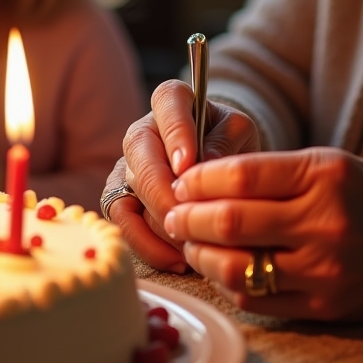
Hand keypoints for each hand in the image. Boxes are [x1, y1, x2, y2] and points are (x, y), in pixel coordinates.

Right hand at [108, 80, 259, 272]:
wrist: (219, 162)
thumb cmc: (229, 142)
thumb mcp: (240, 133)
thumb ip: (225, 143)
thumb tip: (208, 165)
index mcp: (171, 101)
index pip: (167, 103)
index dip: (175, 134)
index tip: (187, 165)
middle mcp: (142, 132)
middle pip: (140, 158)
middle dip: (163, 194)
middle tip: (189, 218)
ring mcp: (128, 167)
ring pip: (130, 195)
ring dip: (160, 225)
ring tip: (192, 246)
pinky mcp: (122, 200)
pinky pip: (124, 225)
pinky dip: (148, 247)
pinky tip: (178, 261)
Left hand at [164, 149, 362, 320]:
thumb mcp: (331, 165)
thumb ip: (271, 172)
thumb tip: (199, 181)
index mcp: (324, 177)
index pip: (240, 175)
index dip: (198, 179)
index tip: (182, 181)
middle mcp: (324, 223)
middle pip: (230, 222)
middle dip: (187, 218)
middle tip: (172, 214)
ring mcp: (323, 271)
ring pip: (235, 267)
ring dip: (201, 255)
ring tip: (190, 243)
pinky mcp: (323, 307)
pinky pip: (256, 300)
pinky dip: (228, 284)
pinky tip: (221, 269)